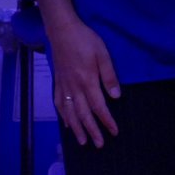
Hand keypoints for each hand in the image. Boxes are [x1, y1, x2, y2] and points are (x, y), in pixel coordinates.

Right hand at [45, 16, 120, 147]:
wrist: (62, 30)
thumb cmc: (85, 40)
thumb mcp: (102, 54)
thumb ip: (109, 76)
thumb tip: (116, 97)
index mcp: (87, 81)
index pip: (99, 106)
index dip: (106, 121)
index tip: (114, 132)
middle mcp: (74, 87)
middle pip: (84, 114)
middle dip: (92, 131)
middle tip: (99, 144)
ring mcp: (64, 86)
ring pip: (70, 112)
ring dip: (77, 128)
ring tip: (82, 142)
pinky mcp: (58, 82)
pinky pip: (59, 103)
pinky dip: (63, 116)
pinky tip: (67, 123)